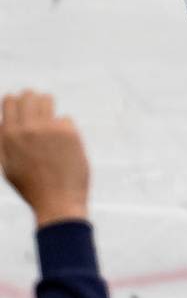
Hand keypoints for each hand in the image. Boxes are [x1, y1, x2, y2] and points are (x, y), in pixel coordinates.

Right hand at [0, 91, 89, 226]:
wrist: (58, 202)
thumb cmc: (32, 188)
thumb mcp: (7, 165)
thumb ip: (3, 141)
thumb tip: (3, 121)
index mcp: (9, 135)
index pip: (10, 100)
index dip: (16, 101)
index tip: (22, 108)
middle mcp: (27, 128)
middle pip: (29, 95)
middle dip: (33, 99)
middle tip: (38, 109)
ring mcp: (49, 129)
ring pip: (47, 100)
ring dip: (48, 106)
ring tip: (50, 122)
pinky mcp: (69, 133)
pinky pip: (65, 119)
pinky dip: (65, 128)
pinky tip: (65, 144)